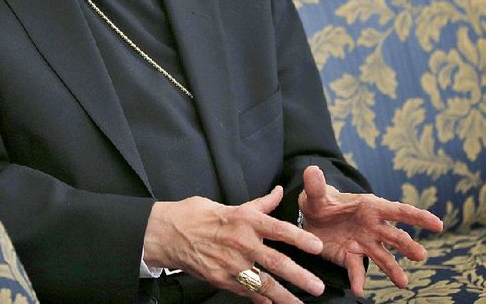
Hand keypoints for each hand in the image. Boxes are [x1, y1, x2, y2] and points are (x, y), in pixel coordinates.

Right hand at [144, 186, 324, 302]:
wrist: (167, 234)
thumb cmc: (197, 215)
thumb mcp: (230, 205)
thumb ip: (258, 205)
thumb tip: (278, 192)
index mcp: (244, 220)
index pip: (278, 229)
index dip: (299, 238)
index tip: (317, 246)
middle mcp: (241, 243)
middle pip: (275, 261)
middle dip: (299, 276)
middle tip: (317, 286)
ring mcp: (231, 264)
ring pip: (263, 283)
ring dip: (284, 296)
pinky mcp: (221, 279)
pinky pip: (246, 292)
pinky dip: (261, 300)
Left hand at [298, 166, 442, 296]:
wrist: (310, 220)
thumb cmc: (320, 202)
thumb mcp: (316, 194)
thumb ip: (316, 186)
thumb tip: (312, 170)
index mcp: (370, 206)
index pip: (398, 210)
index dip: (418, 216)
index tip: (438, 224)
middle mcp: (373, 226)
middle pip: (395, 236)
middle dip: (408, 245)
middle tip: (420, 255)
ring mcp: (365, 243)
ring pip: (383, 257)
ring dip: (393, 270)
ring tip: (403, 283)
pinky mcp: (352, 257)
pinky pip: (357, 269)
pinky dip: (358, 279)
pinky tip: (358, 290)